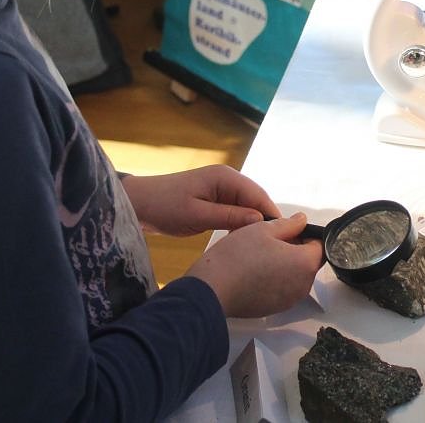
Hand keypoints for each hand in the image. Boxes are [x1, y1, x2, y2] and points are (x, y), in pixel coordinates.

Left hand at [121, 165, 281, 236]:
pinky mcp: (215, 199)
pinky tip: (244, 241)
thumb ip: (229, 217)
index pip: (258, 195)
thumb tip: (260, 221)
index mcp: (225, 177)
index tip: (286, 236)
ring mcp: (221, 188)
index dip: (272, 215)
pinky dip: (241, 224)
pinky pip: (236, 211)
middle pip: (256, 200)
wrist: (138, 204)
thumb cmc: (165, 207)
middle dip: (265, 221)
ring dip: (253, 224)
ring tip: (263, 247)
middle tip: (276, 246)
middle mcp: (227, 179)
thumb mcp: (197, 215)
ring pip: (247, 207)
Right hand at [188, 214, 325, 317]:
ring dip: (283, 265)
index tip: (289, 230)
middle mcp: (303, 285)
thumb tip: (301, 220)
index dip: (306, 234)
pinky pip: (281, 289)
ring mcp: (289, 300)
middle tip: (269, 240)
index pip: (320, 245)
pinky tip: (253, 271)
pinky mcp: (274, 309)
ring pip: (294, 276)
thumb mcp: (262, 229)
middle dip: (294, 249)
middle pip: (308, 262)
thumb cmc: (237, 257)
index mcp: (305, 263)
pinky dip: (273, 280)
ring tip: (258, 255)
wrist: (212, 291)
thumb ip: (288, 224)